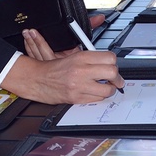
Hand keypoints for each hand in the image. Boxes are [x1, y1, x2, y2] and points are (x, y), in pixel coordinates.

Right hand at [2, 43, 122, 103]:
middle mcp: (81, 70)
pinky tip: (96, 92)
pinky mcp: (77, 98)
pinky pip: (97, 99)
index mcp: (81, 57)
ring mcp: (79, 86)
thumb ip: (91, 58)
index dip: (114, 63)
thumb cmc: (54, 68)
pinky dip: (99, 96)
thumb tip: (108, 62)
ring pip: (107, 89)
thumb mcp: (73, 56)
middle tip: (117, 79)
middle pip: (112, 72)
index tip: (113, 66)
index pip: (109, 58)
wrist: (38, 79)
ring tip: (106, 87)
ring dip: (110, 89)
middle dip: (117, 77)